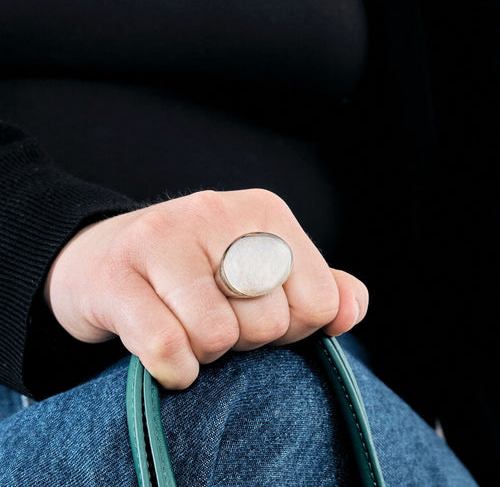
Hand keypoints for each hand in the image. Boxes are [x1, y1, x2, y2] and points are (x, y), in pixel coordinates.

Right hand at [44, 189, 367, 388]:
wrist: (102, 257)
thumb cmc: (194, 272)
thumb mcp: (262, 268)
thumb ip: (317, 286)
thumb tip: (351, 311)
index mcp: (264, 212)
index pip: (318, 302)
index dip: (292, 327)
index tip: (256, 316)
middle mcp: (216, 212)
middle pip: (270, 323)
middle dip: (245, 339)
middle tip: (216, 320)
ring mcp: (162, 239)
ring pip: (219, 335)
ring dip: (207, 353)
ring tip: (188, 330)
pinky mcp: (116, 276)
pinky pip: (168, 346)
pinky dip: (174, 370)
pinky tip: (169, 361)